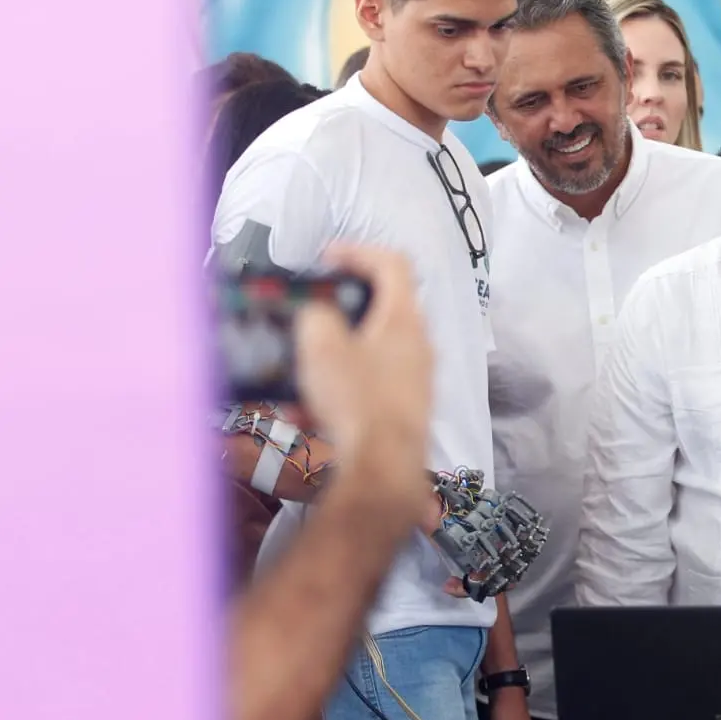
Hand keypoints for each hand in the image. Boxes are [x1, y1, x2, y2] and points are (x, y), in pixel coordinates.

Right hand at [294, 245, 434, 529]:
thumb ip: (316, 316)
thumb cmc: (356, 401)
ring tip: (300, 373)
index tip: (327, 257)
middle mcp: (420, 344)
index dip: (358, 250)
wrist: (383, 469)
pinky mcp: (409, 409)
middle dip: (341, 309)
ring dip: (335, 356)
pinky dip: (341, 390)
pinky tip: (308, 413)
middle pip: (384, 307)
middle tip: (311, 313)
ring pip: (372, 352)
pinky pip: (371, 387)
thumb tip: (318, 316)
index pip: (392, 263)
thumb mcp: (320, 345)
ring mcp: (418, 378)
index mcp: (404, 319)